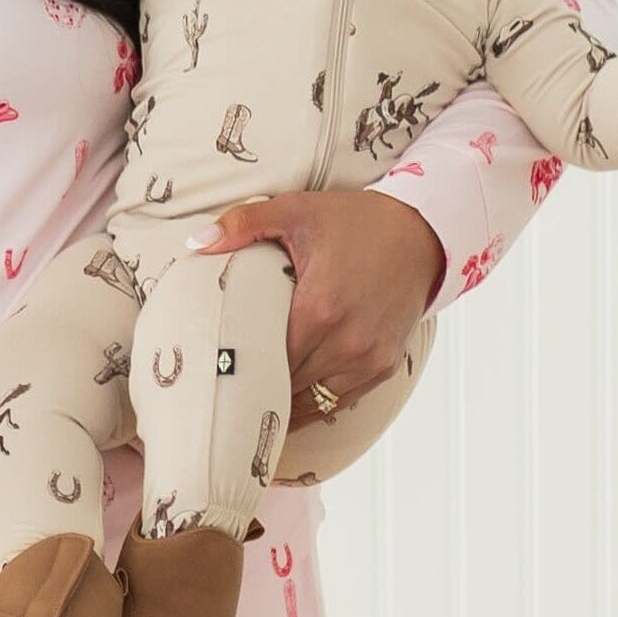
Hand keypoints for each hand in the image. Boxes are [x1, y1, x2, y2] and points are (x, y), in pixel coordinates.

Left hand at [191, 187, 444, 415]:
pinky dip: (312, 405)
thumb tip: (196, 242)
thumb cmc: (356, 222)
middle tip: (223, 392)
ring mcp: (368, 359)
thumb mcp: (297, 211)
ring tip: (249, 405)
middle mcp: (347, 342)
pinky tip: (286, 405)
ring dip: (282, 404)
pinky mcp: (383, 366)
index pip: (266, 359)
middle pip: (285, 386)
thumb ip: (243, 224)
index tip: (214, 373)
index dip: (239, 369)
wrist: (421, 233)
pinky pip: (339, 402)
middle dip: (255, 388)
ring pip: (311, 403)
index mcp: (319, 309)